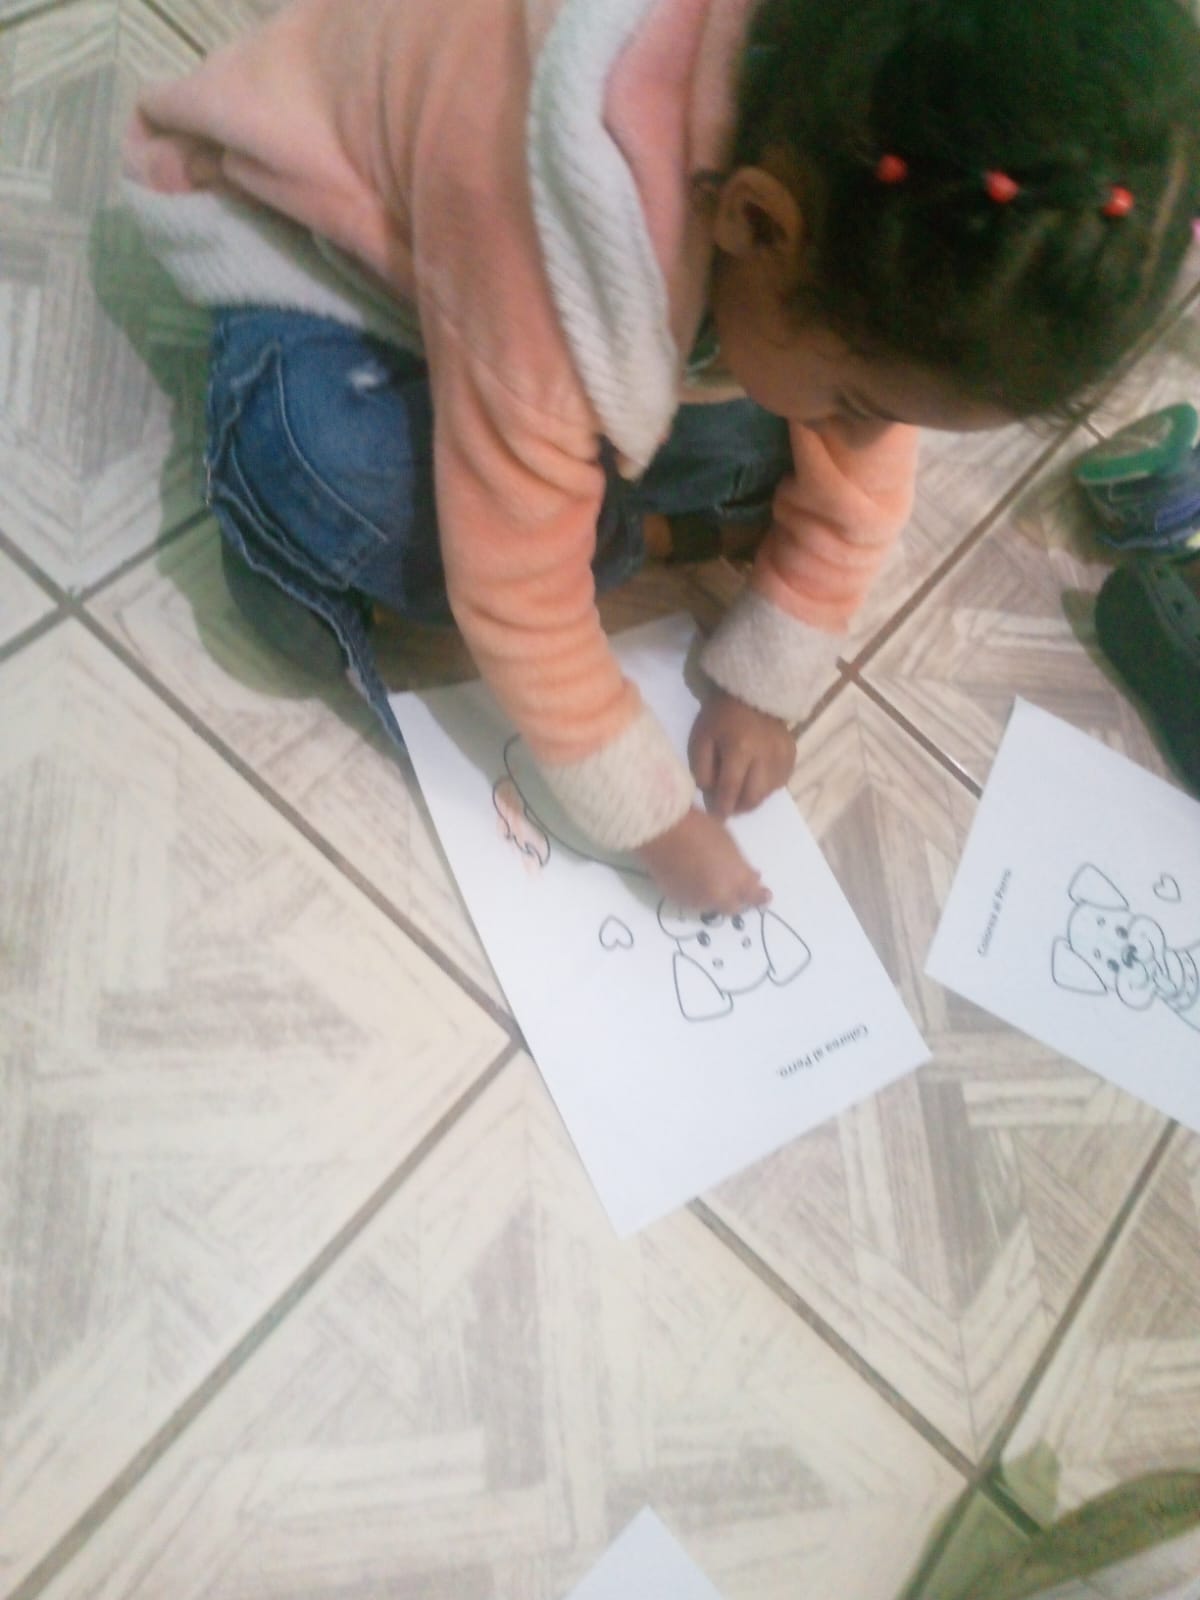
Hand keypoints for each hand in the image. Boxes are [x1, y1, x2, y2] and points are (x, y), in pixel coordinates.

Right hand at [635, 808, 769, 913]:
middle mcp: (719, 896)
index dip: (760, 896)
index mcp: (737, 879)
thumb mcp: (729, 843)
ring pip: (712, 905)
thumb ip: (740, 864)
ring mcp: (697, 900)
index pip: (754, 895)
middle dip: (739, 901)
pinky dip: (697, 894)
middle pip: (734, 907)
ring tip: (713, 882)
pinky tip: (694, 880)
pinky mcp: (677, 899)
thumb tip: (749, 876)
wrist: (662, 832)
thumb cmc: (699, 827)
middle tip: (739, 891)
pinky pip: (693, 901)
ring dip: (716, 897)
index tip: (765, 895)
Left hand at [688, 691, 795, 818]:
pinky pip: (781, 782)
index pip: (730, 789)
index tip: (716, 816)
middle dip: (739, 807)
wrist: (752, 693)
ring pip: (768, 792)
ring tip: (741, 795)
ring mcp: (782, 756)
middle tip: (729, 808)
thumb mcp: (701, 738)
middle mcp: (765, 756)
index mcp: (739, 749)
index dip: (722, 806)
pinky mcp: (792, 755)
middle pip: (753, 796)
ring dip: (753, 799)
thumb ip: (702, 768)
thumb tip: (710, 793)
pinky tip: (756, 782)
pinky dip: (767, 788)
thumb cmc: (721, 716)